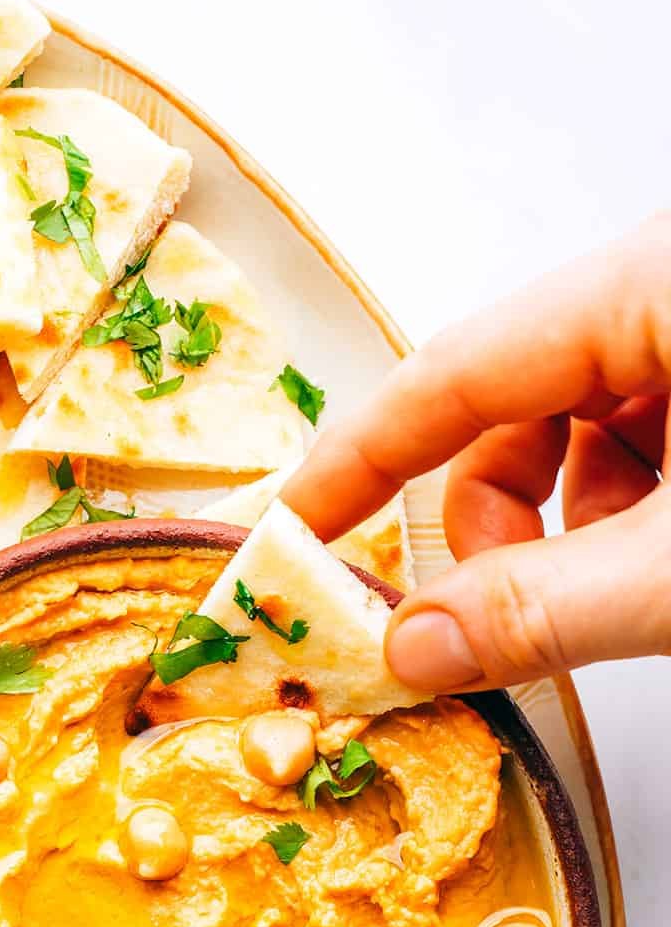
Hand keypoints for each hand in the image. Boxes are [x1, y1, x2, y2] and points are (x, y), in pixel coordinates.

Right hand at [283, 211, 670, 689]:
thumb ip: (544, 609)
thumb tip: (416, 648)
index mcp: (653, 277)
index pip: (451, 371)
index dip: (356, 464)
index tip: (292, 536)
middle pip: (510, 403)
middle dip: (486, 522)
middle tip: (489, 619)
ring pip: (580, 426)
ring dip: (567, 525)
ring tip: (619, 593)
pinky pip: (650, 431)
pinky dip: (633, 511)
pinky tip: (661, 563)